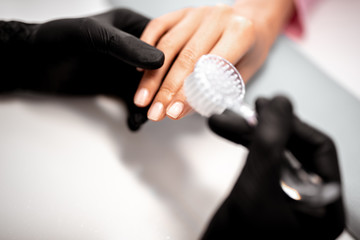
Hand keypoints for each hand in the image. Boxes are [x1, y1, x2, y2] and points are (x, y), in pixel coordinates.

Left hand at [1, 9, 163, 130]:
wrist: (31, 65)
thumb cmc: (56, 40)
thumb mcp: (92, 36)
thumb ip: (125, 46)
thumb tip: (161, 61)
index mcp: (132, 26)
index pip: (165, 42)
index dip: (174, 62)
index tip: (180, 80)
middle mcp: (134, 48)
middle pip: (161, 70)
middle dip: (165, 90)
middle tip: (165, 106)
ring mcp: (127, 70)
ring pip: (152, 90)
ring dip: (154, 105)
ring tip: (151, 117)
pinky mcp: (118, 87)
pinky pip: (135, 103)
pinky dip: (138, 114)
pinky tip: (135, 122)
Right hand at [133, 0, 294, 121]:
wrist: (252, 22)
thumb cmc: (249, 50)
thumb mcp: (240, 75)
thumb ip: (212, 92)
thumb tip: (182, 110)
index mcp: (240, 33)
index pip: (207, 68)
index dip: (186, 93)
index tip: (172, 112)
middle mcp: (217, 18)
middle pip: (184, 58)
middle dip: (166, 90)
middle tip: (155, 111)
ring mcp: (197, 12)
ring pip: (167, 45)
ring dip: (152, 76)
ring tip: (143, 98)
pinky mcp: (182, 12)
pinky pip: (158, 27)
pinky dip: (147, 48)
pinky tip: (141, 69)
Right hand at [202, 96, 344, 238]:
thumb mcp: (257, 187)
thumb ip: (270, 143)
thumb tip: (280, 105)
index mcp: (324, 204)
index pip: (319, 149)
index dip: (292, 125)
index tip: (267, 108)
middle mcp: (309, 199)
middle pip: (292, 147)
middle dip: (263, 128)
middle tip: (243, 113)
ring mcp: (286, 195)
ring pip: (272, 151)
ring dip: (247, 134)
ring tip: (225, 121)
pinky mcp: (265, 192)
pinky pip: (259, 160)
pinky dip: (243, 146)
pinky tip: (230, 134)